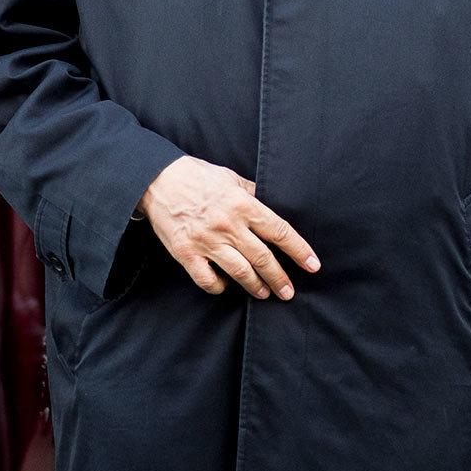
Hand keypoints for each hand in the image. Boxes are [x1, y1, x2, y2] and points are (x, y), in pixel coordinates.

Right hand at [138, 156, 319, 299]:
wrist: (157, 179)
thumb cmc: (197, 177)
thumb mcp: (231, 177)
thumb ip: (252, 193)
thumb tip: (273, 203)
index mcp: (243, 205)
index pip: (280, 232)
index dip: (299, 251)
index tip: (313, 265)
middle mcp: (228, 226)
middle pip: (263, 259)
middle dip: (280, 279)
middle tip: (289, 292)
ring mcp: (207, 242)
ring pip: (240, 272)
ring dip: (256, 286)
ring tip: (264, 294)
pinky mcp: (186, 254)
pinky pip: (208, 280)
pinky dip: (219, 287)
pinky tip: (226, 285)